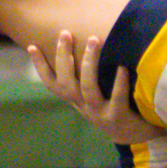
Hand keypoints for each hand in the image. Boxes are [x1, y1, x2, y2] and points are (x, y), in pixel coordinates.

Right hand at [29, 30, 164, 145]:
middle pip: (66, 83)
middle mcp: (83, 107)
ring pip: (87, 89)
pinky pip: (116, 98)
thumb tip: (83, 37)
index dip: (40, 67)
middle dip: (62, 57)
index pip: (52, 83)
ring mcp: (99, 114)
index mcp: (75, 99)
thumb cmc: (115, 104)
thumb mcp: (95, 91)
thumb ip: (85, 73)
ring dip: (89, 63)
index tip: (31, 46)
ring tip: (94, 39)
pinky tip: (122, 66)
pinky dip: (119, 82)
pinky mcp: (117, 118)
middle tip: (65, 33)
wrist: (134, 134)